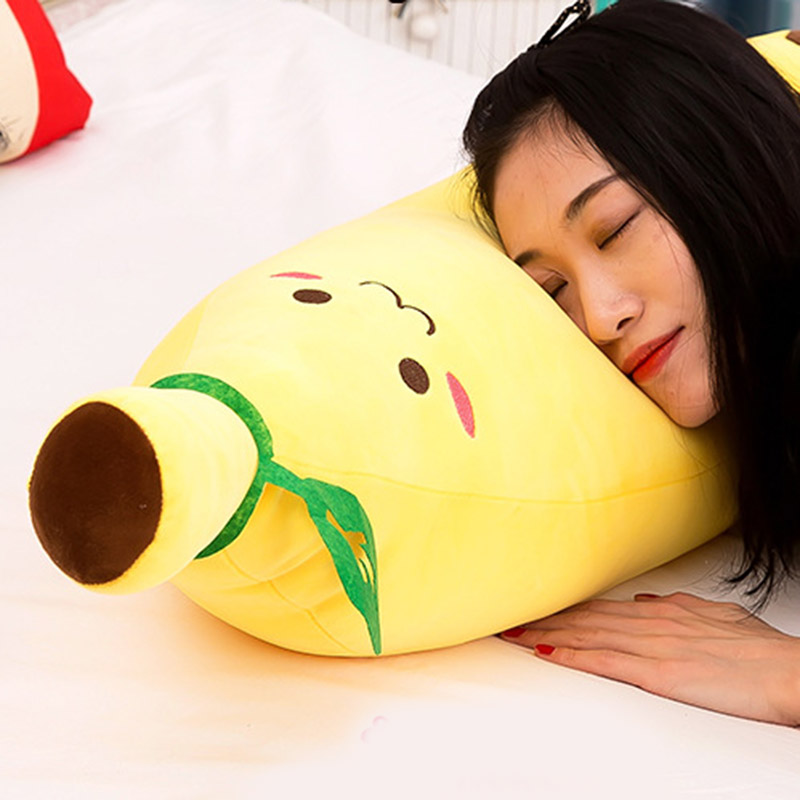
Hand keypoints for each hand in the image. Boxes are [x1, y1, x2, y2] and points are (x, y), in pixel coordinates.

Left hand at [500, 592, 799, 726]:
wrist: (788, 671)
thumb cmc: (758, 650)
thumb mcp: (715, 616)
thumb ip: (678, 607)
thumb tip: (646, 601)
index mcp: (663, 610)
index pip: (601, 607)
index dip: (567, 608)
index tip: (541, 606)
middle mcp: (650, 622)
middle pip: (585, 618)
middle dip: (545, 618)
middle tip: (511, 616)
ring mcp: (651, 646)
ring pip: (586, 635)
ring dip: (547, 634)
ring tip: (516, 633)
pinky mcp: (657, 673)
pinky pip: (605, 663)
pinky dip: (572, 656)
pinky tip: (548, 653)